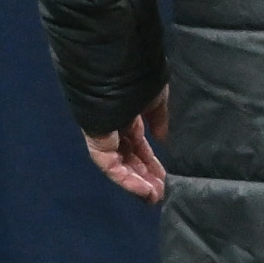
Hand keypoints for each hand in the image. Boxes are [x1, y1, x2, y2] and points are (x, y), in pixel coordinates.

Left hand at [85, 86, 168, 203]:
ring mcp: (105, 136)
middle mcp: (115, 129)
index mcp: (128, 117)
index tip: (166, 178)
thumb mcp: (157, 99)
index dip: (152, 163)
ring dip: (137, 182)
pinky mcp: (96, 141)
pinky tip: (143, 188)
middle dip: (146, 176)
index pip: (139, 146)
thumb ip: (159, 120)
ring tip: (155, 196)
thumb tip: (163, 140)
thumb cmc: (140, 78)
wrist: (119, 66)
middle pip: (130, 159)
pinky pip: (110, 165)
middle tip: (163, 192)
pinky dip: (126, 178)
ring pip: (120, 165)